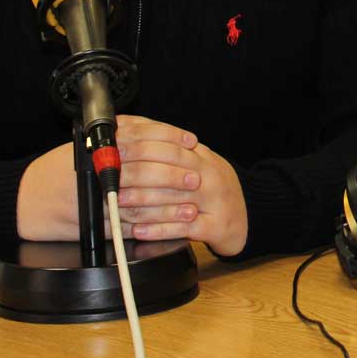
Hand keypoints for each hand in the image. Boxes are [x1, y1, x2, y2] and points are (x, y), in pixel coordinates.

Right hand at [14, 115, 250, 256]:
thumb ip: (119, 137)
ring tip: (192, 204)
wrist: (24, 200)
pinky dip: (153, 224)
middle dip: (175, 172)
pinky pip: (130, 224)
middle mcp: (97, 169)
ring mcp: (97, 197)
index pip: (141, 135)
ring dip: (170, 202)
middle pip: (145, 167)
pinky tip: (170, 225)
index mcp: (96, 145)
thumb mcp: (85, 143)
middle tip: (197, 175)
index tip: (190, 141)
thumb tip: (158, 132)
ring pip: (141, 198)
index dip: (169, 137)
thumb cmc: (56, 170)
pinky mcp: (96, 223)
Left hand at [113, 115, 249, 256]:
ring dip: (141, 203)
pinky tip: (139, 231)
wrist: (247, 215)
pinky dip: (158, 231)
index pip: (169, 144)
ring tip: (117, 204)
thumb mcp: (197, 160)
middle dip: (135, 174)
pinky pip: (183, 228)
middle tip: (110, 179)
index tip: (114, 148)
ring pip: (173, 200)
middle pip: (169, 170)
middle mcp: (209, 175)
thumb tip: (130, 126)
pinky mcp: (215, 226)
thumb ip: (168, 146)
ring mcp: (214, 201)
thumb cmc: (213, 187)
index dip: (140, 145)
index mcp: (202, 156)